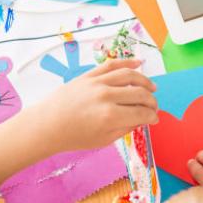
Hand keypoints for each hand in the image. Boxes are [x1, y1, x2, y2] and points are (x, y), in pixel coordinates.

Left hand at [38, 59, 157, 151]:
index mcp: (111, 116)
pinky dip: (127, 63)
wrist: (48, 124)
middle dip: (152, 101)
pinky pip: (112, 65)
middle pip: (139, 94)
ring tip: (152, 88)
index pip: (142, 113)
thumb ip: (126, 128)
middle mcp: (106, 96)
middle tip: (154, 107)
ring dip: (145, 81)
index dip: (152, 117)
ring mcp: (97, 83)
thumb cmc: (74, 136)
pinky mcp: (89, 75)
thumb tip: (142, 119)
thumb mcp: (104, 140)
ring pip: (129, 75)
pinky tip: (139, 64)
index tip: (154, 120)